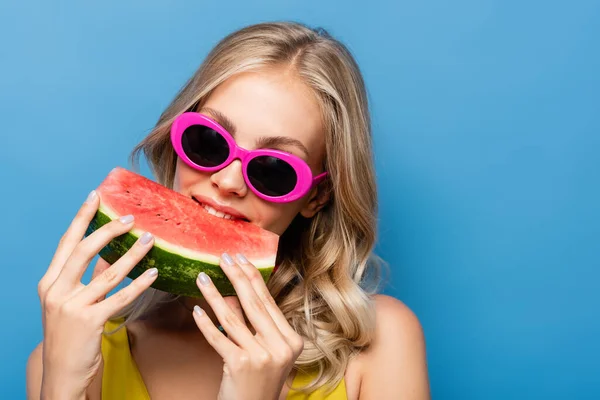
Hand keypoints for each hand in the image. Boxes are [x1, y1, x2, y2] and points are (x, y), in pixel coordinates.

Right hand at [37, 190, 158, 398]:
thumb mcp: (73, 302)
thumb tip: (113, 253)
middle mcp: (57, 291)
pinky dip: (139, 284)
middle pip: (84, 251)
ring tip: (151, 240)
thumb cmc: (70, 335)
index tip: (95, 196)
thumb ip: (91, 278)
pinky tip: (154, 272)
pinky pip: (120, 298)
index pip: (67, 243)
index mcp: (50, 282)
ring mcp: (72, 307)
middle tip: (131, 218)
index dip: (82, 218)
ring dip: (132, 255)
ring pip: (108, 274)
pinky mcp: (90, 322)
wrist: (62, 373)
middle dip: (109, 231)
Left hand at [192, 253, 304, 399]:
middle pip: (253, 304)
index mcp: (291, 340)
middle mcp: (280, 347)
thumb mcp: (266, 351)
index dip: (253, 277)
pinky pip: (219, 338)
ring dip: (214, 295)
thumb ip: (255, 324)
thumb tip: (236, 292)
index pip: (268, 302)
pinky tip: (196, 309)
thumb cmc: (258, 383)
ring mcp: (262, 356)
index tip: (241, 259)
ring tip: (202, 277)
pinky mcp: (240, 365)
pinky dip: (205, 324)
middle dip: (236, 277)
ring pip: (233, 318)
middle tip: (223, 258)